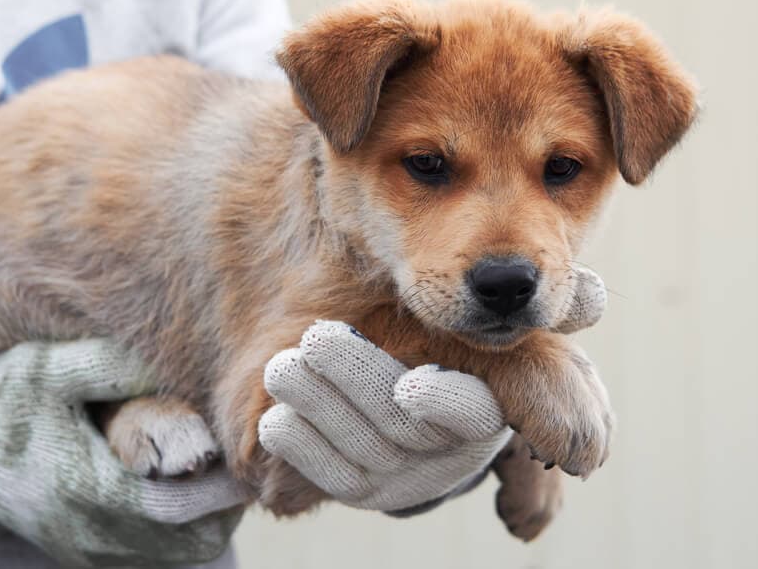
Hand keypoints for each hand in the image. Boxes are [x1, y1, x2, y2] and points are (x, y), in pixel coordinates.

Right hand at [0, 339, 249, 567]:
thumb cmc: (2, 403)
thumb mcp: (51, 371)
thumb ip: (113, 367)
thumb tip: (173, 367)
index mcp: (89, 490)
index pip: (181, 507)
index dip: (224, 486)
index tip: (247, 455)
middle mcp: (91, 532)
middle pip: (190, 543)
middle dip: (224, 507)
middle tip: (237, 462)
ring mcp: (86, 548)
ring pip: (175, 555)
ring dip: (206, 521)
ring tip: (215, 473)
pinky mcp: (81, 551)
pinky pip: (151, 555)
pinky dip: (180, 531)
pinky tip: (182, 489)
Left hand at [258, 321, 511, 511]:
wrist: (399, 400)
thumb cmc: (425, 343)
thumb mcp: (440, 326)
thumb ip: (432, 313)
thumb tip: (399, 268)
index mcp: (482, 403)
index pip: (472, 411)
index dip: (443, 403)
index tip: (409, 387)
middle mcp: (451, 450)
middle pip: (404, 424)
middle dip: (355, 377)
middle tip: (314, 338)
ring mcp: (407, 478)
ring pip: (365, 449)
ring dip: (317, 405)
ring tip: (280, 368)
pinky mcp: (365, 490)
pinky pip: (334, 478)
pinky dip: (302, 448)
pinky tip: (274, 419)